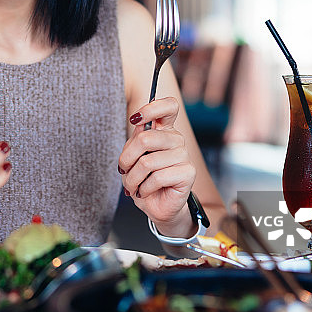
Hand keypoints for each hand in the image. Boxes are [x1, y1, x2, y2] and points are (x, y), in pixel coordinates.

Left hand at [118, 97, 195, 226]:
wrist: (155, 206)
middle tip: (124, 170)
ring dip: (133, 178)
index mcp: (164, 130)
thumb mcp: (132, 157)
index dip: (151, 108)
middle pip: (146, 138)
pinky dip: (144, 188)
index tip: (135, 119)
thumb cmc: (143, 180)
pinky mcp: (188, 173)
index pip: (169, 106)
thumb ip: (136, 139)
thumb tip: (140, 123)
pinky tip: (145, 191)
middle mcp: (176, 139)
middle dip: (127, 158)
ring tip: (133, 185)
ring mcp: (184, 155)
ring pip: (147, 161)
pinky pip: (157, 177)